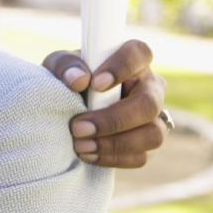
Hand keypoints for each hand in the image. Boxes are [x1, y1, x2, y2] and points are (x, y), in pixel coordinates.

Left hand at [41, 39, 167, 167]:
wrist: (65, 110)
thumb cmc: (68, 80)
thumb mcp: (59, 67)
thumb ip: (66, 66)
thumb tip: (79, 80)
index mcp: (133, 62)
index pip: (139, 54)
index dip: (121, 68)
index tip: (95, 84)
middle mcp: (150, 88)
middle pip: (149, 104)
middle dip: (113, 120)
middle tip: (77, 127)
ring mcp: (153, 118)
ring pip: (153, 134)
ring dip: (115, 143)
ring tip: (81, 145)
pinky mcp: (146, 144)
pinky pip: (141, 156)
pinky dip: (112, 158)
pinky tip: (87, 154)